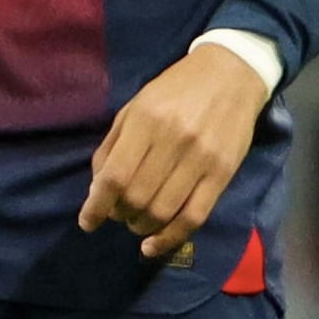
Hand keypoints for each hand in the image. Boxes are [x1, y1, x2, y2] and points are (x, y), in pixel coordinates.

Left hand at [80, 43, 272, 262]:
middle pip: (137, 198)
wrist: (231, 73)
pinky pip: (194, 217)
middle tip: (119, 214)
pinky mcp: (223, 174)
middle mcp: (173, 141)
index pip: (115, 177)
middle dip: (120, 215)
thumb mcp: (135, 106)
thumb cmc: (176, 89)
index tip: (87, 222)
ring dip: (142, 227)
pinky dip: (170, 238)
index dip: (97, 206)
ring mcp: (201, 159)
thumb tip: (97, 189)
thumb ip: (112, 146)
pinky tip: (153, 245)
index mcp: (146, 121)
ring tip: (137, 223)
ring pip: (163, 211)